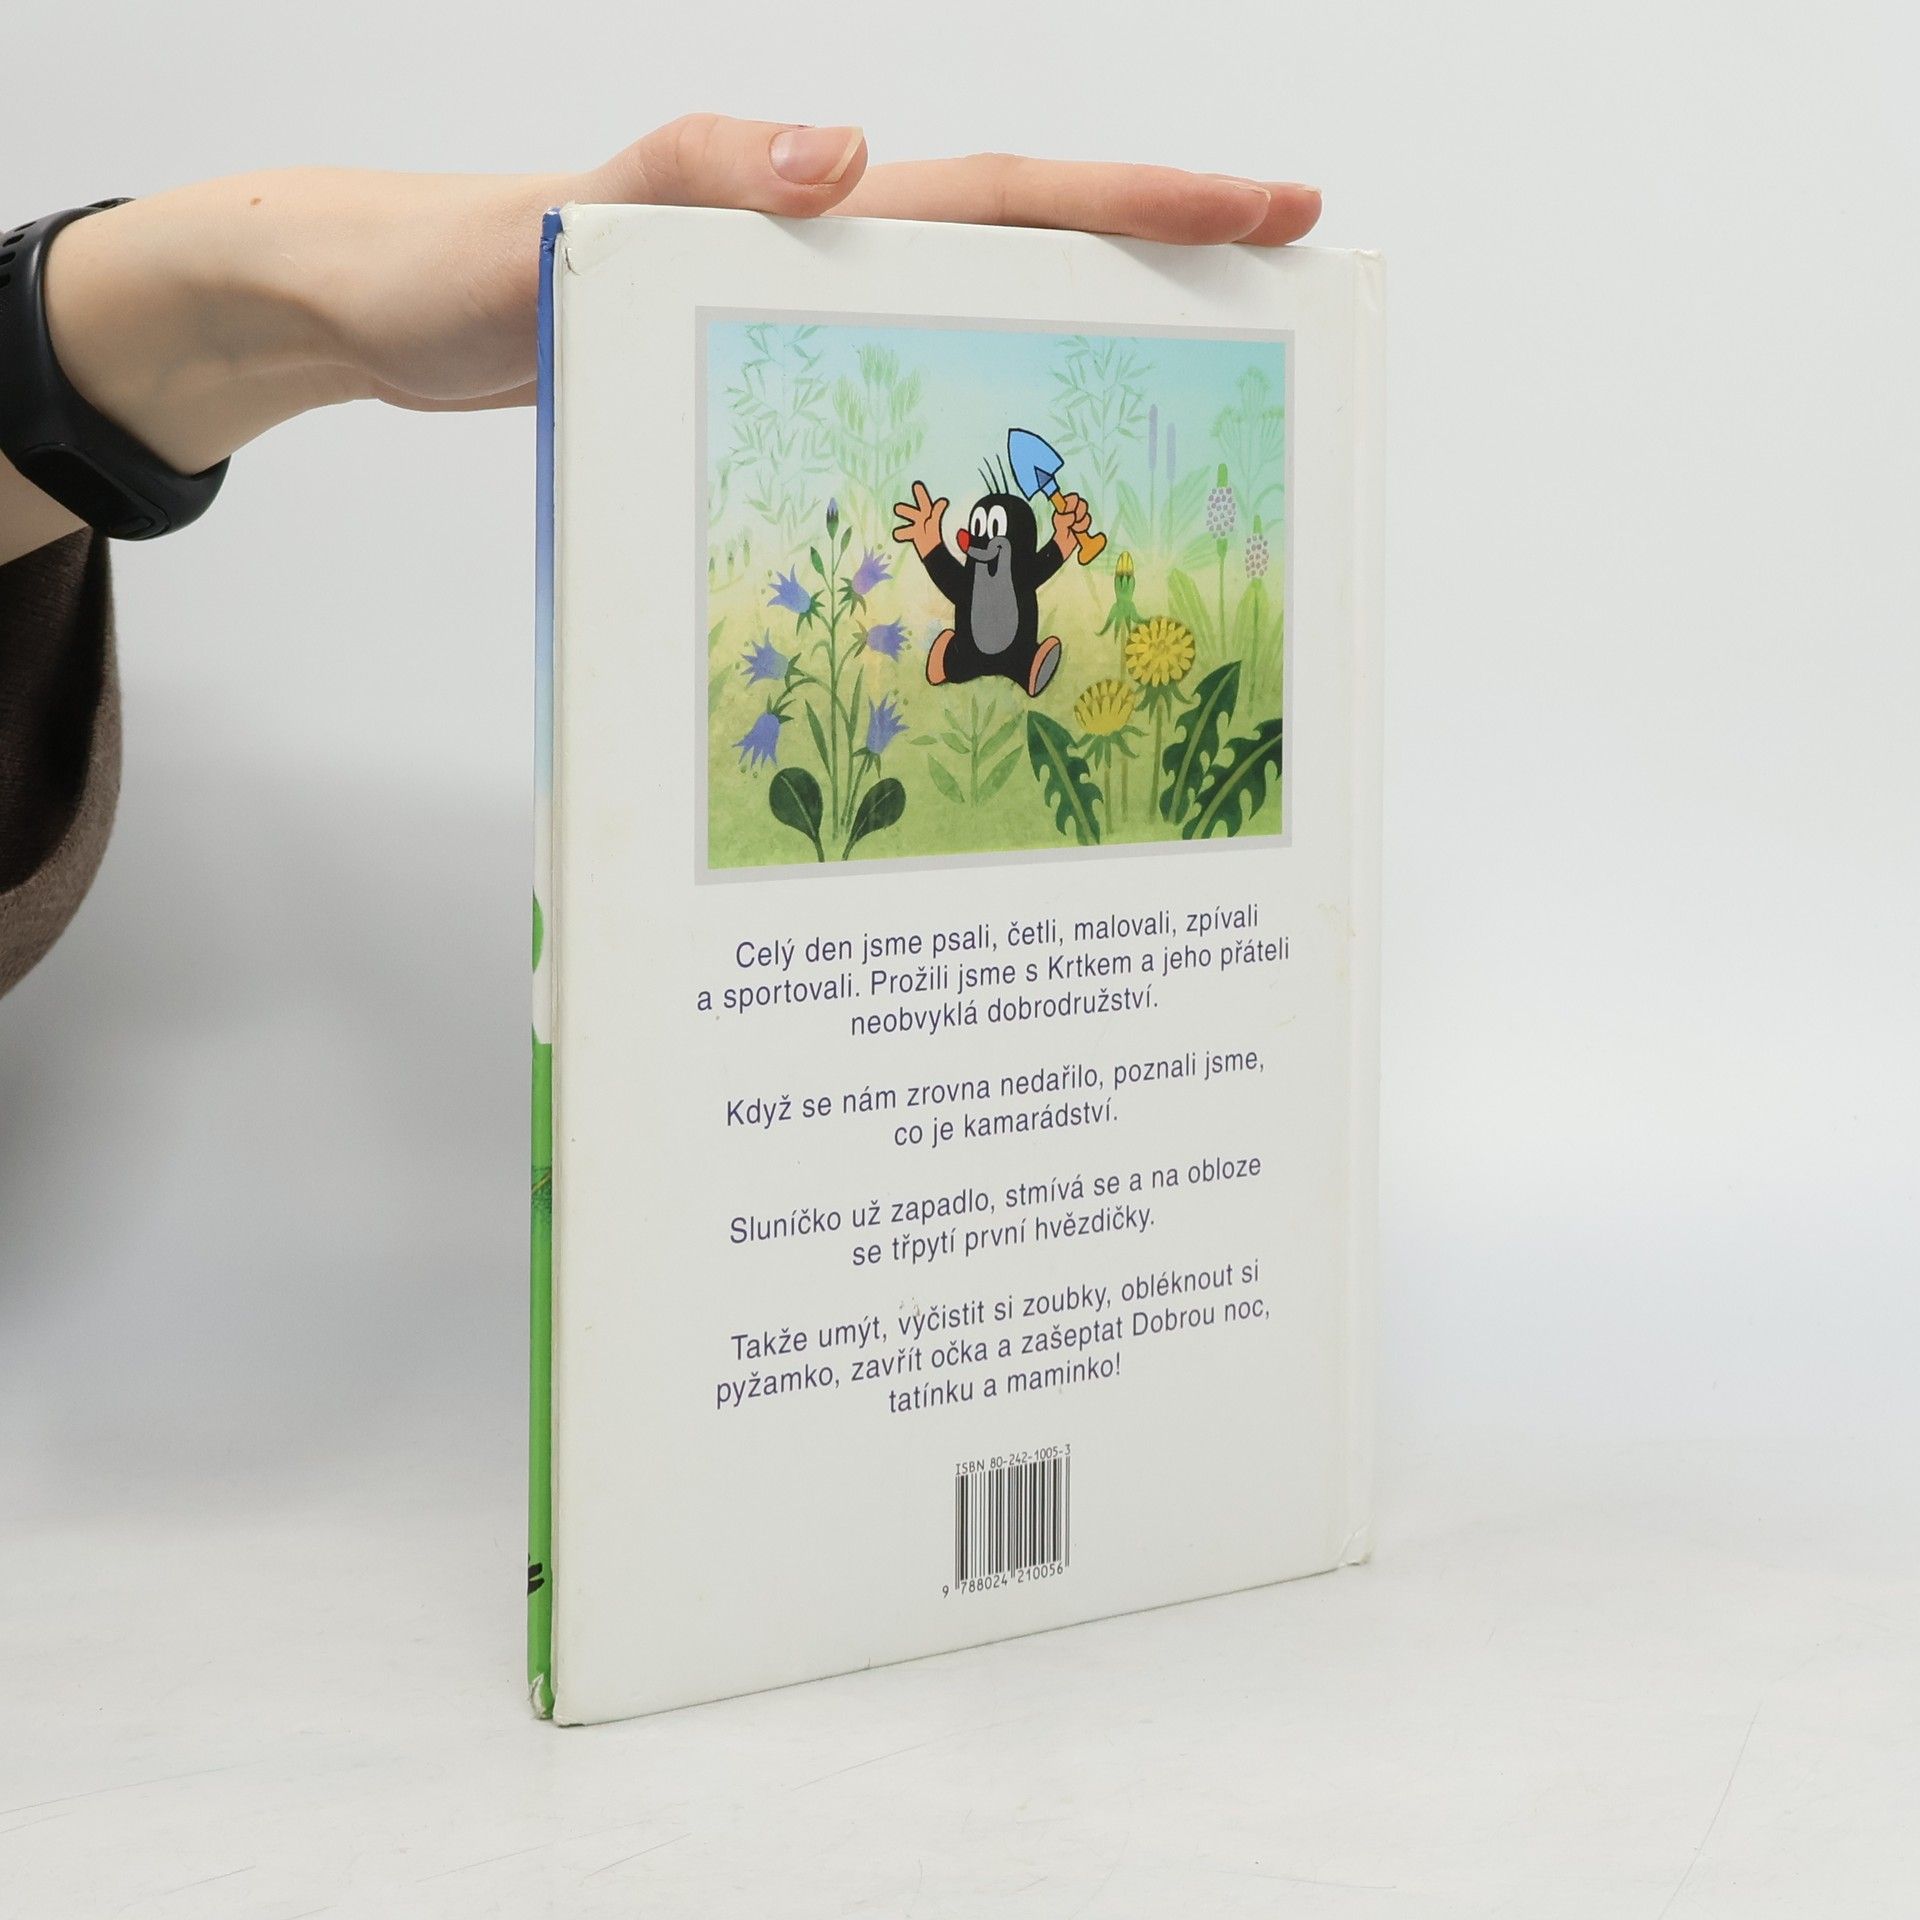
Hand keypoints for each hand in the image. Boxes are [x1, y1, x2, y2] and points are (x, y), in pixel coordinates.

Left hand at [10, 116, 1318, 560]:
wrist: (378, 309)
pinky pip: (893, 387)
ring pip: (969, 325)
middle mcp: (818, 253)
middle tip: (1281, 305)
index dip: (1137, 203)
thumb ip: (683, 178)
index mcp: (800, 211)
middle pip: (1021, 251)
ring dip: (1075, 356)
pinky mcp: (761, 371)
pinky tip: (996, 499)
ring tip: (1181, 412)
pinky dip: (961, 427)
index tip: (1264, 209)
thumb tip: (849, 154)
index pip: (1000, 194)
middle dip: (1157, 267)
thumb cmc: (450, 265)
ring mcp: (795, 314)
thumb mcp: (552, 221)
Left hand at [1051, 491, 1091, 556]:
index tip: (1072, 512)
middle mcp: (1073, 508)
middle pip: (1083, 504)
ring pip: (1086, 514)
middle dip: (1079, 514)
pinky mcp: (1083, 522)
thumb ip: (1065, 518)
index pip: (1074, 498)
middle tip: (1073, 520)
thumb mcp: (1059, 523)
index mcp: (1066, 505)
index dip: (1074, 505)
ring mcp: (1079, 515)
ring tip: (1073, 528)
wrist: (1064, 543)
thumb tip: (1073, 516)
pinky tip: (1077, 531)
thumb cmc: (1060, 531)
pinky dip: (1083, 527)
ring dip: (1080, 523)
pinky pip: (1088, 522)